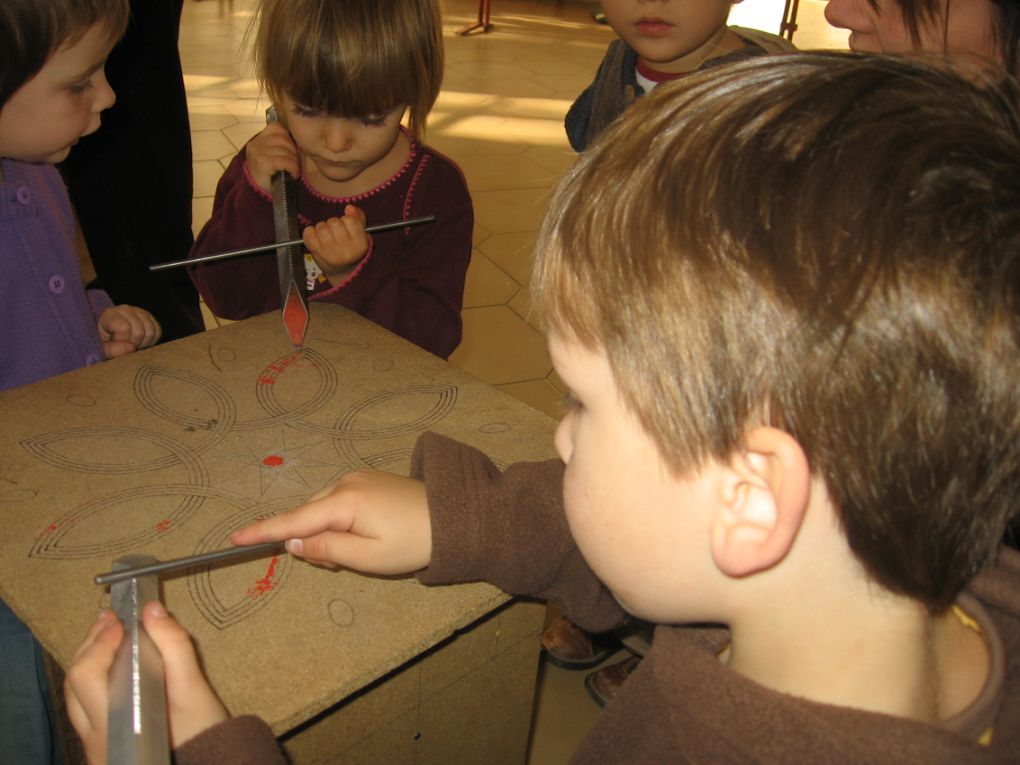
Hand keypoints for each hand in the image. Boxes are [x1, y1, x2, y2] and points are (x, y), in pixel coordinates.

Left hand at [65, 604, 228, 764]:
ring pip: (75, 696)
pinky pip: (84, 708)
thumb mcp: (194, 689)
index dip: (100, 641)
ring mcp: (94, 744)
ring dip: (89, 661)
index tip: (120, 620)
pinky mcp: (99, 747)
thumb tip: (152, 610)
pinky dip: (93, 680)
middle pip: (74, 682)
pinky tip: (112, 667)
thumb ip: (173, 647)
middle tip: (111, 620)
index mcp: (116, 722)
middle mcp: (97, 736)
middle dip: (91, 645)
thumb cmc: (202, 733)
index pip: (88, 673)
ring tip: (109, 636)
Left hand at [98, 305, 160, 357]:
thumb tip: (132, 347)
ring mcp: (139, 311)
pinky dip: (152, 340)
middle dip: (134, 344)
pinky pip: (158, 330)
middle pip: (139, 331)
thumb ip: (112, 350)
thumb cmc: (102, 342)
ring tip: (132, 345)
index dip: (122, 341)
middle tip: (124, 347)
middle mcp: (125, 309)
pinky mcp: (149, 317)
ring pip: (151, 331)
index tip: (115, 345)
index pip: (124, 327)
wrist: (105, 335)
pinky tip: (141, 342)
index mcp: (110, 314)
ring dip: (144, 343)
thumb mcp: (101, 349)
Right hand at [231, 469, 431, 573]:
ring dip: (327, 533)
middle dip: (311, 542)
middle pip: (307, 515)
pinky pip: (339, 503)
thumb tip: (292, 542)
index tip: (234, 538)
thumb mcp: (369, 557)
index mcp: (345, 501)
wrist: (455, 518)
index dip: (264, 531)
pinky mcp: (369, 481)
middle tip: (342, 565)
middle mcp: (346, 483)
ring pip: (322, 510)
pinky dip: (339, 522)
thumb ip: (327, 550)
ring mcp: (358, 478)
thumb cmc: (414, 543)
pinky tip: (362, 536)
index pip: (294, 520)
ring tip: (360, 552)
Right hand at [244, 122, 299, 192]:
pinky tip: (294, 174)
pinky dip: (293, 168)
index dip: (288, 138)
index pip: (276, 127)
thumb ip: (280, 145)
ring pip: (285, 150)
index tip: (290, 151)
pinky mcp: (262, 163)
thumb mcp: (273, 156)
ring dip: (294, 161)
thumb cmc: (270, 176)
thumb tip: (296, 136)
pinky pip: (285, 161)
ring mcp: (257, 153)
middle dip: (293, 151)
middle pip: (283, 138)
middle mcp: (255, 144)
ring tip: (293, 170)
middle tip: (294, 164)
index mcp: (258, 139)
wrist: (259, 195)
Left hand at [302, 205, 369, 284]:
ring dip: (322, 227)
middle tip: (335, 231)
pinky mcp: (317, 254)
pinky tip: (315, 236)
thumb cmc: (351, 249)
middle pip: (334, 222)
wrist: (343, 272)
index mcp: (360, 244)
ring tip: (326, 234)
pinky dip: (310, 232)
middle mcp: (346, 250)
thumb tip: (349, 208)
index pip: (350, 220)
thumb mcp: (361, 235)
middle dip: (333, 223)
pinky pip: (309, 235)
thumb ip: (358, 218)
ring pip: (321, 227)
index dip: (347, 220)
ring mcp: (330, 253)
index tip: (347, 226)